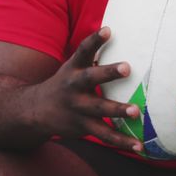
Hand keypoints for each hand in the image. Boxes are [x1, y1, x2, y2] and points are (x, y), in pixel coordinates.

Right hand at [28, 27, 142, 152]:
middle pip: (91, 78)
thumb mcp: (73, 66)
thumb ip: (91, 54)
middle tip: (127, 67)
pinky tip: (139, 146)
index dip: (95, 40)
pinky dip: (122, 141)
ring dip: (117, 110)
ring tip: (136, 111)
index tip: (108, 30)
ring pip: (99, 109)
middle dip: (108, 73)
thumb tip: (113, 30)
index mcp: (73, 68)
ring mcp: (77, 108)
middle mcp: (74, 86)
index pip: (83, 50)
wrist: (35, 111)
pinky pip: (104, 134)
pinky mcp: (82, 127)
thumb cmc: (65, 84)